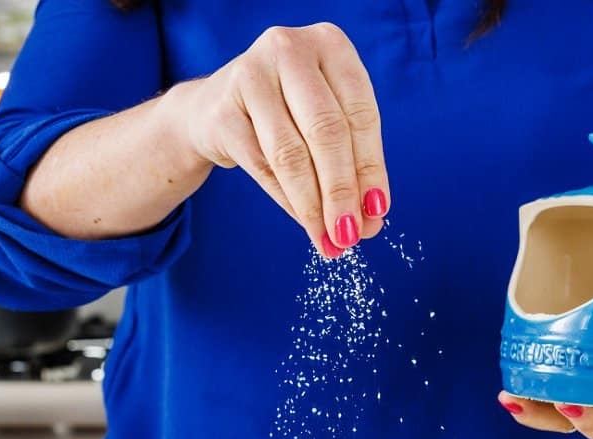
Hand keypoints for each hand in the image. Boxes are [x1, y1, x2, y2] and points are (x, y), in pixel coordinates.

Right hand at [166, 23, 388, 257]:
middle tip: (350, 234)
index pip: (361, 114)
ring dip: (314, 206)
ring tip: (328, 239)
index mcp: (330, 45)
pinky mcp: (221, 110)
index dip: (371, 168)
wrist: (214, 108)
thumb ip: (353, 163)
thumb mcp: (327, 122)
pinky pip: (262, 167)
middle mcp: (289, 50)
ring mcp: (251, 76)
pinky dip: (288, 201)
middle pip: (326, 132)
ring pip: (291, 154)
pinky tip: (304, 222)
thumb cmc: (287, 113)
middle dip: (342, 191)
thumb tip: (371, 219)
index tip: (377, 212)